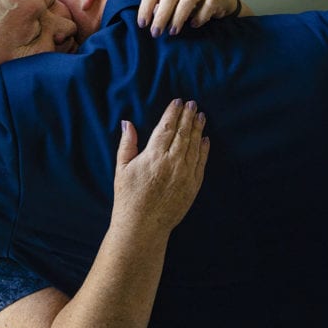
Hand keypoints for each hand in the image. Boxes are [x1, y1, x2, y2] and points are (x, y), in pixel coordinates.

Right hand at [113, 99, 209, 232]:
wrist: (142, 226)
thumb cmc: (128, 198)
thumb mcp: (122, 169)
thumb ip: (127, 144)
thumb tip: (128, 123)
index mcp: (153, 156)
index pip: (167, 127)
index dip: (173, 112)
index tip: (178, 102)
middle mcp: (172, 163)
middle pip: (183, 133)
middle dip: (189, 116)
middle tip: (193, 104)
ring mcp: (185, 175)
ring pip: (194, 146)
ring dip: (198, 129)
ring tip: (201, 116)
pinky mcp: (193, 186)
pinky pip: (201, 163)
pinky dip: (204, 149)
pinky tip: (205, 139)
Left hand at [138, 0, 244, 36]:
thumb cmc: (193, 1)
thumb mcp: (176, 0)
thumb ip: (163, 7)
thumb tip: (149, 19)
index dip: (146, 6)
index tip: (142, 24)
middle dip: (161, 15)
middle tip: (156, 33)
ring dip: (179, 16)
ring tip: (173, 32)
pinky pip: (208, 5)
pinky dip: (200, 15)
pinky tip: (194, 25)